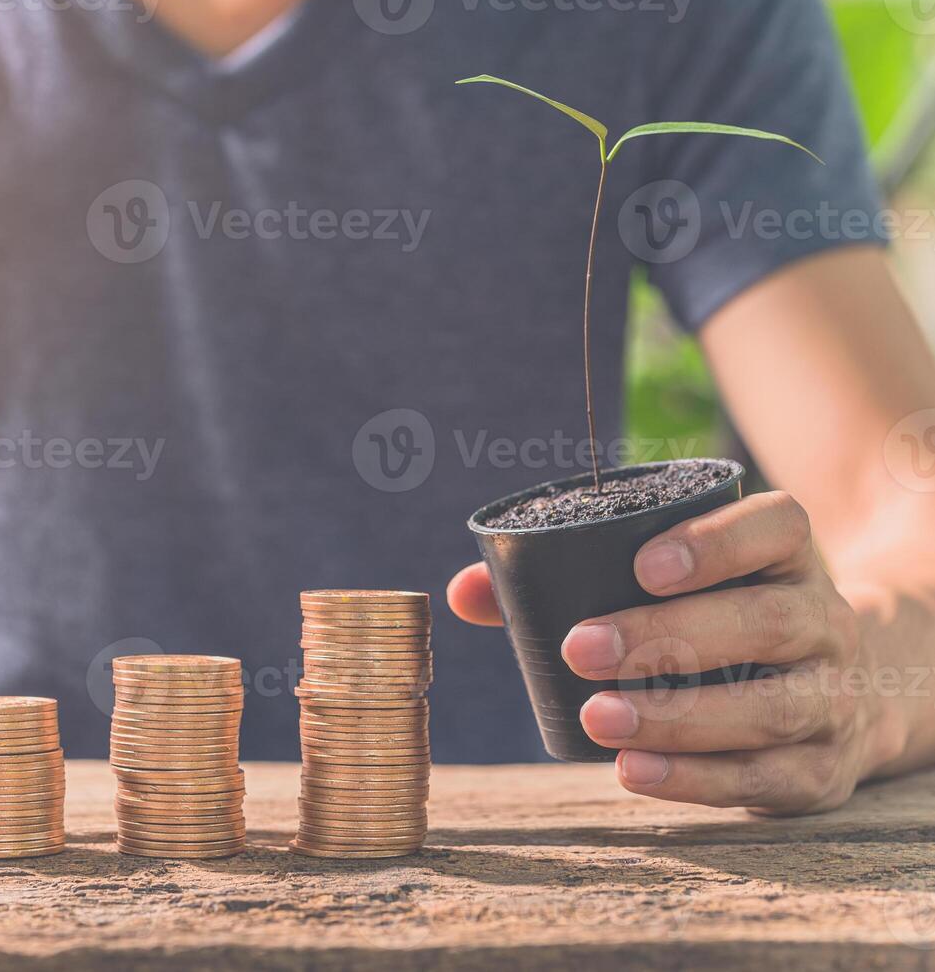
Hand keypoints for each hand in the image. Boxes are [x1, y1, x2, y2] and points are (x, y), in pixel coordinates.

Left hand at [449, 491, 898, 814]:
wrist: (842, 693)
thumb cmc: (718, 620)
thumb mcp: (674, 584)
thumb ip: (566, 577)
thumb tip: (465, 593)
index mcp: (788, 557)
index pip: (776, 526)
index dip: (715, 542)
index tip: (641, 565)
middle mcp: (825, 620)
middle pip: (766, 621)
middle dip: (669, 636)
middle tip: (581, 648)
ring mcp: (833, 697)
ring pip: (771, 705)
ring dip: (677, 717)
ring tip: (598, 717)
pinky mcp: (823, 769)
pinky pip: (767, 778)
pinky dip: (698, 780)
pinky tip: (632, 772)